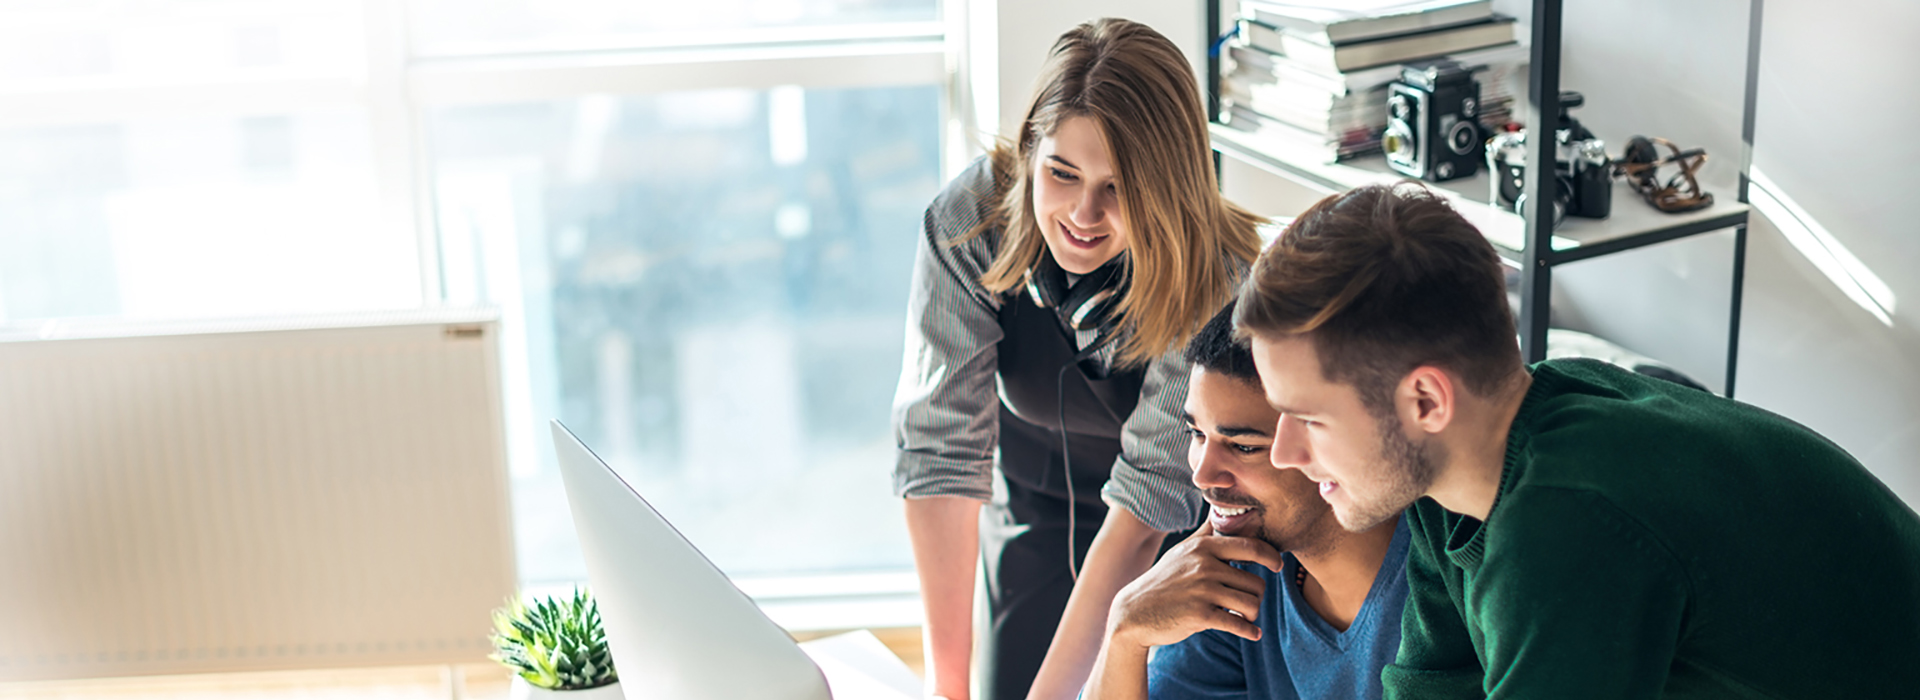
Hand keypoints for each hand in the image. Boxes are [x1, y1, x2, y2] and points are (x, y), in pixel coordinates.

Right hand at [1104, 522, 1284, 649]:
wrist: (1134, 612)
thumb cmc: (1164, 580)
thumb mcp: (1182, 552)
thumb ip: (1205, 533)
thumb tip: (1219, 509)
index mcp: (1203, 548)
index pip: (1251, 547)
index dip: (1270, 556)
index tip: (1278, 565)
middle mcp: (1204, 566)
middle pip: (1255, 582)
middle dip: (1256, 596)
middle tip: (1247, 602)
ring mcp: (1202, 590)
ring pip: (1251, 603)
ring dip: (1252, 615)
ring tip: (1242, 616)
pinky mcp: (1200, 615)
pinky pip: (1238, 624)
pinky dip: (1249, 631)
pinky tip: (1251, 633)